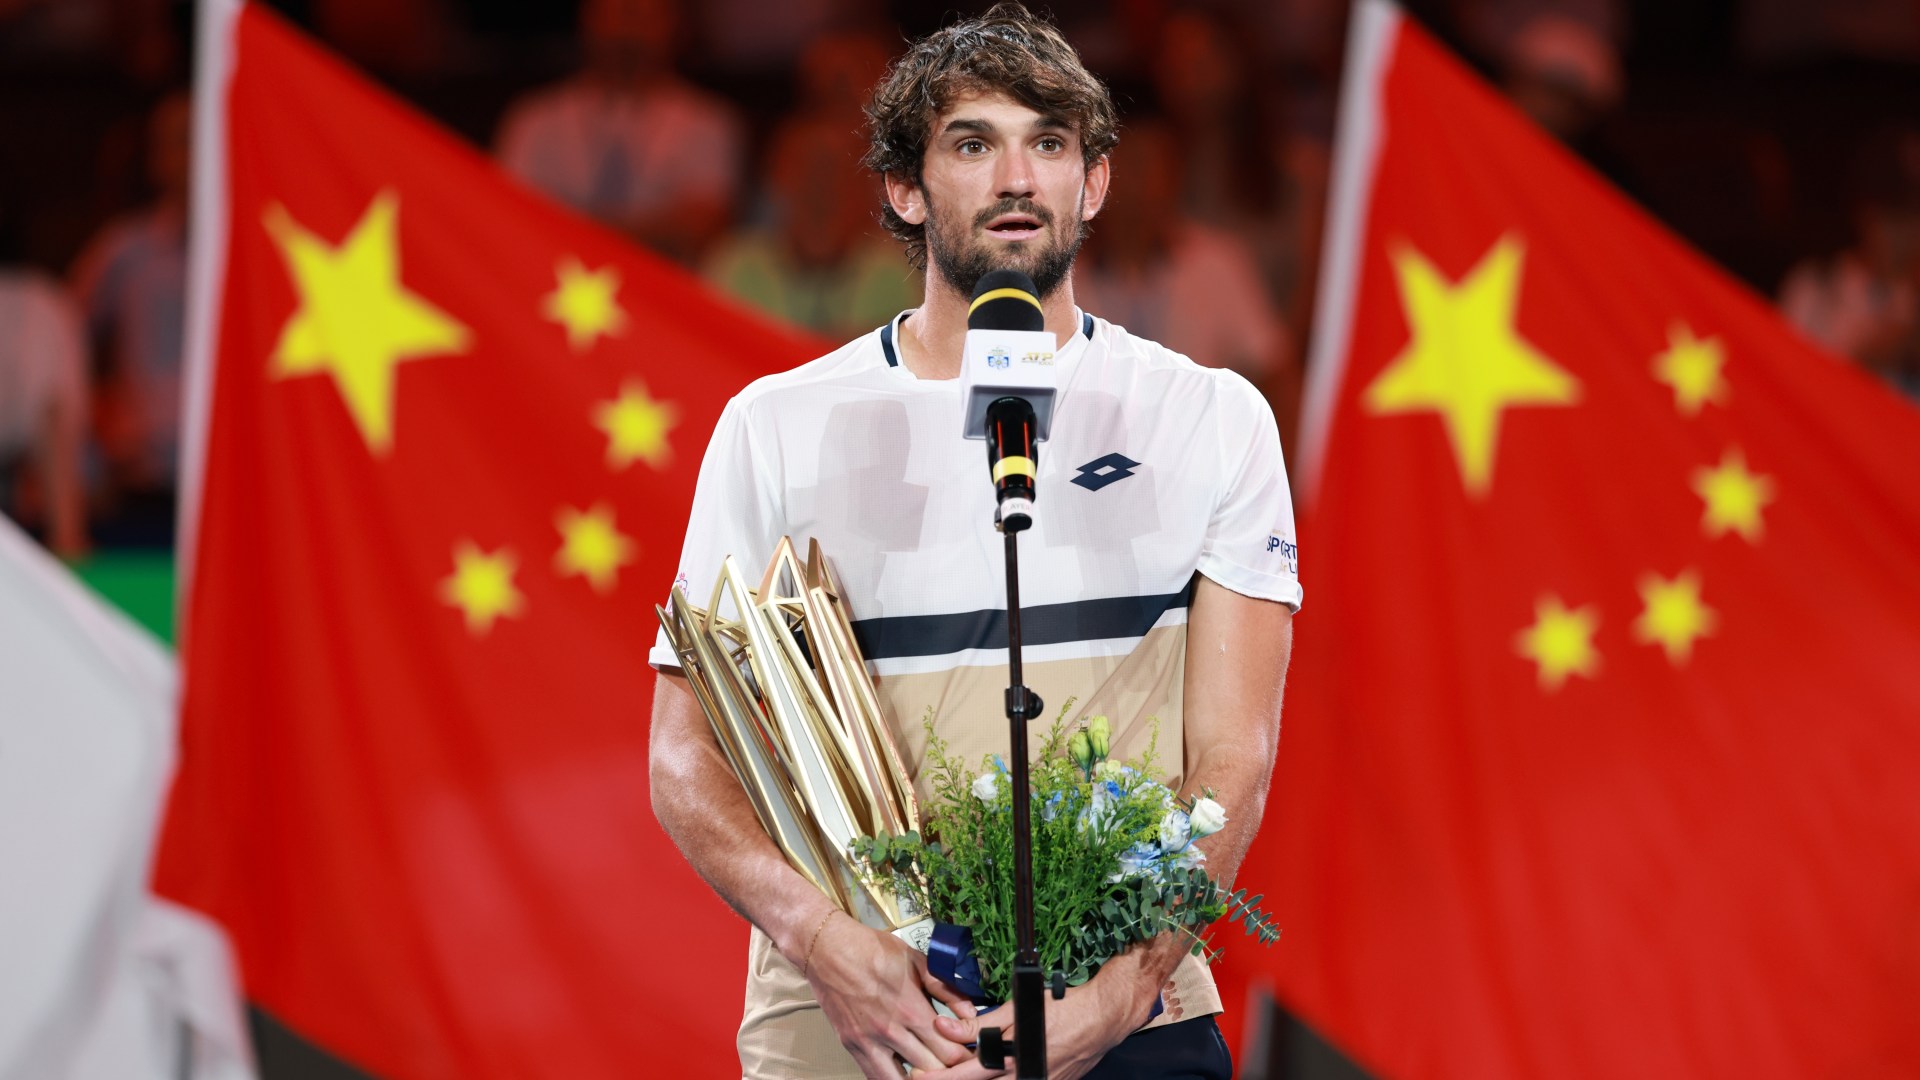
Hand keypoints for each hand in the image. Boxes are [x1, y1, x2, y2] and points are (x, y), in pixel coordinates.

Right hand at [803, 913, 978, 1077]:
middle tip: (953, 1061)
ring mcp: (868, 1042)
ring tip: (928, 1069)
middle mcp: (889, 1030)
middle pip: (930, 1070)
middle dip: (947, 1068)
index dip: (964, 1055)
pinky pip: (874, 1077)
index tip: (969, 1052)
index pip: (949, 1051)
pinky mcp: (852, 1046)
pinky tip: (904, 1072)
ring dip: (920, 1077)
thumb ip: (946, 988)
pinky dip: (892, 1078)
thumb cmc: (870, 949)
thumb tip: (970, 1011)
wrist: (827, 948)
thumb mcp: (916, 960)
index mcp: (910, 1008)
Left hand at [912, 971, 1149, 1079]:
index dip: (941, 1075)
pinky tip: (992, 1072)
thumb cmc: (1062, 1009)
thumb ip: (979, 1022)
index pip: (966, 1074)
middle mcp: (1022, 1076)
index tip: (920, 1074)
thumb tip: (945, 1027)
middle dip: (953, 1078)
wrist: (1100, 1019)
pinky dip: (999, 1079)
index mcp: (1011, 1059)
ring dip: (976, 1078)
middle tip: (926, 1076)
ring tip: (958, 1070)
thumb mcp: (1016, 1009)